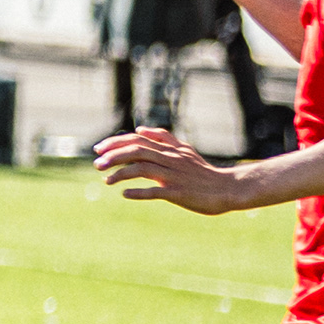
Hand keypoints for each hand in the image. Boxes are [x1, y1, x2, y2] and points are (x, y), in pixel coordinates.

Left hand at [94, 125, 253, 213]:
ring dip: (121, 174)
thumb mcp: (184, 150)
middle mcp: (170, 159)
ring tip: (106, 180)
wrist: (227, 189)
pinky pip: (155, 191)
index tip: (98, 149)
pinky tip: (124, 194)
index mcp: (170, 149)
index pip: (137, 139)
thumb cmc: (202, 172)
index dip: (116, 142)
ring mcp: (175, 176)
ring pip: (143, 169)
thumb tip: (140, 129)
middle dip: (114, 156)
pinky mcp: (179, 193)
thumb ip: (163, 138)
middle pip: (137, 151)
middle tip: (96, 164)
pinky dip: (138, 192)